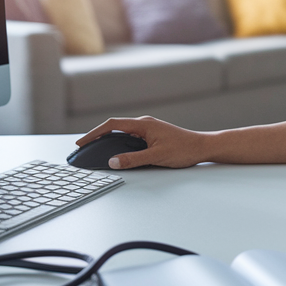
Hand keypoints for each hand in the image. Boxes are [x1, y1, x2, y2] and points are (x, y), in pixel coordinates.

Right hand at [75, 116, 209, 168]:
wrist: (202, 147)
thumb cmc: (183, 149)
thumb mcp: (156, 157)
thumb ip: (133, 159)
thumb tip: (113, 161)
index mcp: (143, 124)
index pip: (112, 125)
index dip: (94, 133)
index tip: (82, 142)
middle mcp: (144, 124)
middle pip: (115, 127)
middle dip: (98, 137)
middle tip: (84, 148)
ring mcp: (148, 129)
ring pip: (123, 133)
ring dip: (109, 140)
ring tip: (96, 150)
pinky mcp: (152, 135)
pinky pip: (131, 137)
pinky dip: (120, 143)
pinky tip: (117, 152)